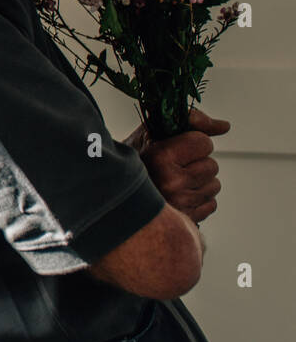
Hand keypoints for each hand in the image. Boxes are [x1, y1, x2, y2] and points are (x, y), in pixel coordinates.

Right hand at [125, 108, 229, 222]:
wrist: (117, 198)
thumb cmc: (136, 162)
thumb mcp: (151, 134)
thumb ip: (189, 121)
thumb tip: (224, 126)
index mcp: (159, 157)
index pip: (203, 142)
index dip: (192, 142)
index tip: (176, 148)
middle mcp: (171, 182)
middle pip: (212, 165)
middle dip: (197, 164)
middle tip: (174, 167)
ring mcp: (180, 204)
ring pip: (214, 185)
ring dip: (200, 183)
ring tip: (176, 183)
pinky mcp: (187, 220)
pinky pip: (211, 204)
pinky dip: (199, 201)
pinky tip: (179, 197)